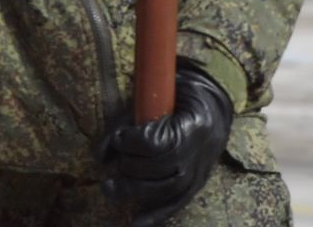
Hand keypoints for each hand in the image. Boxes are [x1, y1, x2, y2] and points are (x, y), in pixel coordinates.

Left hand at [102, 65, 234, 225]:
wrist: (211, 107)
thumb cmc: (174, 99)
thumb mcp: (149, 101)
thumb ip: (124, 123)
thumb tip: (100, 156)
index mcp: (191, 125)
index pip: (156, 143)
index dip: (131, 142)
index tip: (119, 138)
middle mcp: (198, 152)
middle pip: (160, 170)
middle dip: (130, 168)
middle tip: (114, 164)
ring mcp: (200, 171)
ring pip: (167, 189)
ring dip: (135, 191)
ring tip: (111, 188)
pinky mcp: (197, 184)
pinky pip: (178, 204)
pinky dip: (156, 215)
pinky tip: (137, 223)